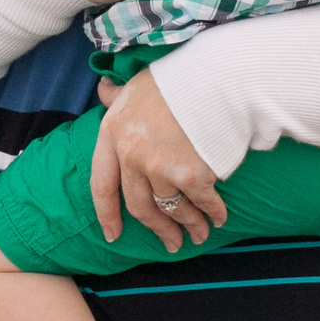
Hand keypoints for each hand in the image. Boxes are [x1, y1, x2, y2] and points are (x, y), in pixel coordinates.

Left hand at [90, 70, 227, 250]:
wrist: (216, 78)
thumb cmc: (176, 78)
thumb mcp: (134, 84)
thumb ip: (116, 95)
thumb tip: (103, 89)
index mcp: (111, 134)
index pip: (101, 184)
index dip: (106, 214)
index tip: (112, 235)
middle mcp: (130, 156)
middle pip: (139, 205)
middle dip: (156, 228)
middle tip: (170, 243)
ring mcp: (160, 168)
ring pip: (171, 208)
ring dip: (188, 226)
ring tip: (199, 235)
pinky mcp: (192, 176)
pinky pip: (202, 203)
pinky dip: (213, 214)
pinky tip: (218, 219)